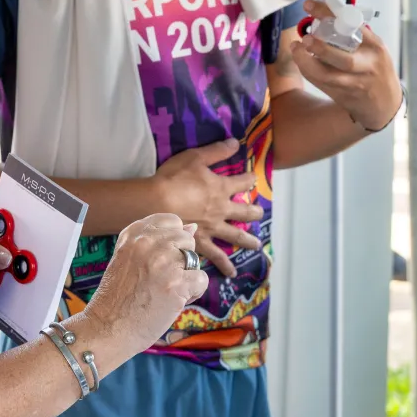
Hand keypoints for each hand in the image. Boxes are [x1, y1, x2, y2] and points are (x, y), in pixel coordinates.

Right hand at [80, 213, 209, 364]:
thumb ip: (158, 241)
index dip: (171, 242)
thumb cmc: (118, 297)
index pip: (171, 221)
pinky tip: (172, 302)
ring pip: (195, 259)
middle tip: (159, 280)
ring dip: (186, 277)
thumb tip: (194, 227)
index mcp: (134, 233)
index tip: (157, 260)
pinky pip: (201, 280)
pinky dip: (192, 294)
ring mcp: (163, 262)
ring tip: (164, 292)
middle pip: (186, 239)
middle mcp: (148, 242)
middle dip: (180, 260)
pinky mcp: (176, 285)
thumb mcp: (129, 259)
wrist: (106, 329)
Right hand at [153, 139, 258, 266]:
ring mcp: (211, 229)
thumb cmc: (174, 178)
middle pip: (243, 213)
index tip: (254, 180)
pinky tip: (230, 273)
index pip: (241, 183)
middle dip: (253, 213)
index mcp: (221, 189)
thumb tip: (235, 143)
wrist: (157, 204)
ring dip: (247, 241)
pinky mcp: (200, 243)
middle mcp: (221, 211)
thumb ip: (216, 151)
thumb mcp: (195, 158)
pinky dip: (223, 266)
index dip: (249, 180)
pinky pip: (214, 256)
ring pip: (234, 237)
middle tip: (260, 214)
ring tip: (256, 246)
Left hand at [288, 0, 403, 130]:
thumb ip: (357, 35)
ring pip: (327, 76)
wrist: (385, 103)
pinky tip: (301, 59)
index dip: (330, 14)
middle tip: (305, 38)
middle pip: (345, 60)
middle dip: (322, 48)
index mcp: (375, 48)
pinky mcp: (342, 96)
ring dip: (306, 62)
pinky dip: (308, 70)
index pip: (354, 26)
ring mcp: (354, 84)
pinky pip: (320, 83)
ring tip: (296, 47)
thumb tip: (327, 13)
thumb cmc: (377, 68)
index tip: (310, 5)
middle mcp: (366, 66)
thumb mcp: (375, 48)